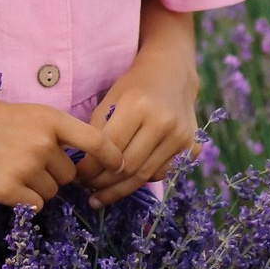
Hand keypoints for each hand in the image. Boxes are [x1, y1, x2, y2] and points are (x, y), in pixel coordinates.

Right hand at [0, 88, 124, 211]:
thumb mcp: (25, 113)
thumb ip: (51, 133)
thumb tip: (73, 161)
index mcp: (49, 118)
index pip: (94, 140)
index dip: (111, 156)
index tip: (122, 165)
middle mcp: (42, 142)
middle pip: (70, 174)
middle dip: (56, 174)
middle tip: (27, 162)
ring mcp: (26, 167)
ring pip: (52, 192)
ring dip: (38, 187)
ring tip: (9, 167)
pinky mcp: (8, 190)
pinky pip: (34, 205)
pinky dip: (24, 200)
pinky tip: (4, 183)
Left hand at [74, 4, 200, 205]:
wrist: (173, 73)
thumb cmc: (135, 84)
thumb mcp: (111, 98)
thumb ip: (99, 129)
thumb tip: (84, 165)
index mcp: (138, 105)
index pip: (109, 148)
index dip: (90, 167)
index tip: (77, 175)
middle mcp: (163, 122)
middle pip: (128, 167)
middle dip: (103, 183)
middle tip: (88, 191)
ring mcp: (181, 136)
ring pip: (145, 176)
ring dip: (120, 189)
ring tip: (101, 195)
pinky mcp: (192, 146)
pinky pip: (162, 173)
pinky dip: (142, 180)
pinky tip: (126, 183)